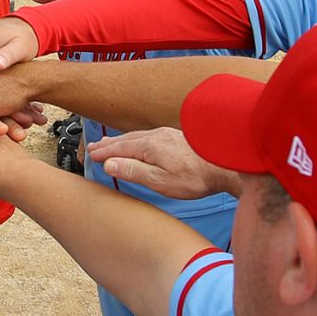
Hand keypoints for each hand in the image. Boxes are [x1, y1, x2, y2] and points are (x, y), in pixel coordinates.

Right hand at [86, 128, 238, 199]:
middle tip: (93, 148)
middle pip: (126, 140)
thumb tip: (110, 163)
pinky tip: (139, 143)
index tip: (91, 156)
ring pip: (137, 136)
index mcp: (149, 146)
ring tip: (110, 143)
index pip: (119, 148)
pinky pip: (148, 135)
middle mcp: (157, 136)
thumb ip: (133, 171)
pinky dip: (136, 139)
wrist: (225, 167)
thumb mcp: (159, 180)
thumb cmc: (195, 177)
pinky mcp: (177, 137)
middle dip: (108, 144)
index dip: (104, 153)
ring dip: (121, 141)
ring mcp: (168, 135)